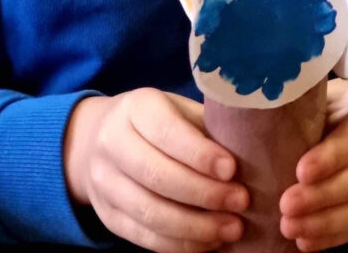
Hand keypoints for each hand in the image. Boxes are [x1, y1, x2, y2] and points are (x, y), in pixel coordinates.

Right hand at [64, 88, 249, 252]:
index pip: (166, 131)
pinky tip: (208, 242)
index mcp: (136, 108)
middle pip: (156, 175)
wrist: (97, 138)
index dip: (200, 154)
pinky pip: (143, 238)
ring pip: (149, 212)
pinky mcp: (107, 216)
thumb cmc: (156, 120)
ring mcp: (104, 183)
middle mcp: (112, 143)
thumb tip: (250, 151)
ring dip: (195, 227)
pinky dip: (179, 245)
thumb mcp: (177, 108)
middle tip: (241, 202)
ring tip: (231, 228)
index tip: (232, 169)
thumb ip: (205, 126)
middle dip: (204, 194)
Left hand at [279, 73, 347, 250]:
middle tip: (286, 206)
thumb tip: (271, 132)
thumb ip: (317, 113)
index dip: (330, 157)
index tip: (300, 172)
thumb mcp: (343, 96)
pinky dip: (336, 236)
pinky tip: (308, 241)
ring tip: (291, 228)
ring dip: (326, 224)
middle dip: (323, 196)